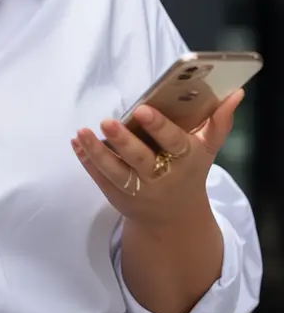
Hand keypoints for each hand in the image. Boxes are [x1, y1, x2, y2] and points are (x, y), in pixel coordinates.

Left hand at [70, 90, 243, 222]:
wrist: (175, 219)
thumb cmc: (189, 173)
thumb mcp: (206, 150)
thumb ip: (218, 122)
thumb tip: (236, 93)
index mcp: (184, 161)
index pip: (172, 143)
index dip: (158, 127)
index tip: (142, 110)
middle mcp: (160, 177)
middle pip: (140, 159)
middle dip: (123, 141)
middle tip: (107, 121)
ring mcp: (137, 189)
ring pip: (115, 172)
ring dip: (96, 152)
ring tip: (82, 132)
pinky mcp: (118, 196)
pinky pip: (100, 177)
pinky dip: (86, 160)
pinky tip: (76, 142)